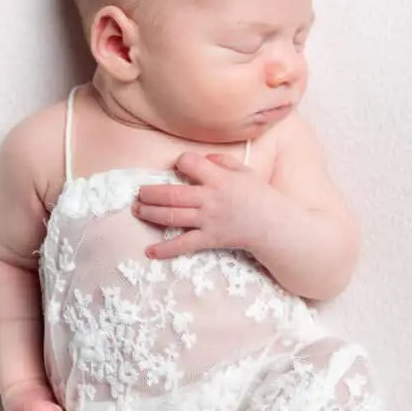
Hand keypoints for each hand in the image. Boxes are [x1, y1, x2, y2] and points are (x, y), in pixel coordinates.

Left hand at [133, 152, 270, 259]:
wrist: (274, 225)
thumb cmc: (260, 196)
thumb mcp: (245, 172)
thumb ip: (223, 162)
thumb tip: (204, 159)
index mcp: (219, 178)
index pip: (190, 163)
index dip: (181, 162)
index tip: (178, 164)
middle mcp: (210, 198)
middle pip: (172, 194)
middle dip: (151, 192)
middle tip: (139, 192)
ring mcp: (208, 220)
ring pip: (173, 216)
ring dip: (151, 213)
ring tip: (137, 209)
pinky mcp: (209, 239)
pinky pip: (184, 245)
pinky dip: (166, 249)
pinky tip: (150, 251)